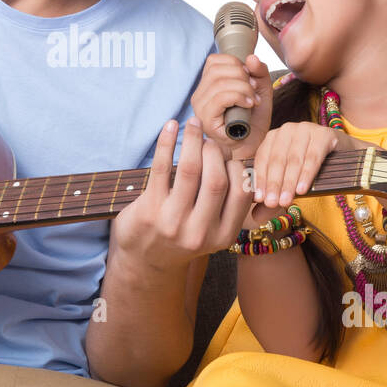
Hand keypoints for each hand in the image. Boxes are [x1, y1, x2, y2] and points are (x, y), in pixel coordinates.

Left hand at [111, 117, 252, 272]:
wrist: (145, 261)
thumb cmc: (183, 236)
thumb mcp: (213, 231)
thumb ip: (228, 204)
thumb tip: (239, 161)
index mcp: (223, 235)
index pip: (241, 191)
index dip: (236, 165)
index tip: (226, 156)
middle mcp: (200, 232)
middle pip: (217, 178)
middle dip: (215, 151)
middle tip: (208, 141)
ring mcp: (174, 222)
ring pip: (190, 169)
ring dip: (193, 140)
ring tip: (193, 125)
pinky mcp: (149, 211)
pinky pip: (162, 168)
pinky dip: (167, 142)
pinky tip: (170, 126)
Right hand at [190, 53, 272, 160]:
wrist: (252, 146)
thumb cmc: (253, 120)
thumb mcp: (260, 89)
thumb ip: (258, 71)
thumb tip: (251, 57)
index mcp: (207, 85)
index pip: (214, 61)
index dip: (235, 63)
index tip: (250, 78)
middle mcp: (199, 95)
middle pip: (217, 70)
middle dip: (242, 76)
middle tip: (254, 90)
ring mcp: (200, 108)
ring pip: (219, 83)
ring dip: (243, 88)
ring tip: (253, 100)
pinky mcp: (206, 120)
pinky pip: (220, 98)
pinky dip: (239, 96)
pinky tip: (249, 104)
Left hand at [246, 122, 373, 210]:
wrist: (347, 160)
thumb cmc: (312, 170)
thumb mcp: (290, 183)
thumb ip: (274, 197)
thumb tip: (255, 217)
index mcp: (273, 138)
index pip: (262, 158)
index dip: (260, 179)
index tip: (259, 200)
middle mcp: (287, 130)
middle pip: (277, 159)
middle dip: (274, 184)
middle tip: (272, 203)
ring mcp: (306, 128)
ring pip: (294, 159)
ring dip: (289, 182)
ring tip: (286, 201)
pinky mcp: (324, 134)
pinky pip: (313, 156)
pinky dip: (307, 174)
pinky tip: (303, 189)